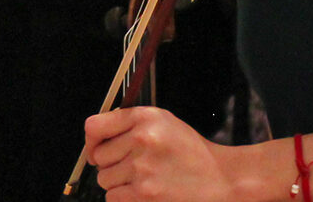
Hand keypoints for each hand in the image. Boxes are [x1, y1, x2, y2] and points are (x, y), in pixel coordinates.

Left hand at [84, 108, 231, 201]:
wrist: (221, 180)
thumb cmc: (192, 153)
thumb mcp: (164, 123)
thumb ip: (130, 123)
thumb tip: (97, 137)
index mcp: (144, 118)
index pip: (94, 127)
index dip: (91, 141)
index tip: (95, 148)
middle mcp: (141, 140)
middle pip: (98, 156)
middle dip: (111, 163)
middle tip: (132, 166)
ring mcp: (142, 168)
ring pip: (104, 179)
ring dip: (118, 182)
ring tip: (142, 179)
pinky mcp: (144, 194)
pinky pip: (114, 197)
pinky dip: (124, 198)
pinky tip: (144, 192)